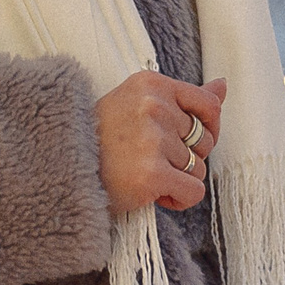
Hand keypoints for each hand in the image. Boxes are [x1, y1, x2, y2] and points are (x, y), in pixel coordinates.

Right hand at [94, 72, 228, 213]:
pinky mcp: (152, 173)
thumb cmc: (103, 137)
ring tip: (146, 174)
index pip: (208, 105)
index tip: (189, 140)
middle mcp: (154, 107)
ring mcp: (153, 140)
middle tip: (153, 159)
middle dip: (187, 157)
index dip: (208, 128)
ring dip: (178, 179)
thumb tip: (223, 85)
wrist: (61, 167)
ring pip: (199, 169)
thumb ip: (185, 97)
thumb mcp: (140, 103)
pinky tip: (155, 195)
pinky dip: (179, 199)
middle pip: (205, 141)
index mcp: (152, 85)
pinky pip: (194, 192)